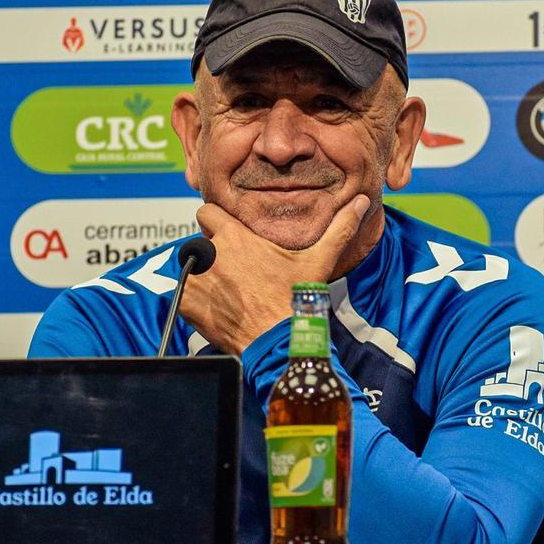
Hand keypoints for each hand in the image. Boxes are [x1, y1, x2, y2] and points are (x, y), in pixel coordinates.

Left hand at [179, 194, 371, 354]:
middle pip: (196, 242)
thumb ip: (338, 228)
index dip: (215, 223)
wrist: (279, 341)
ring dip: (200, 277)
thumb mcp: (318, 260)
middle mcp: (211, 254)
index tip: (226, 238)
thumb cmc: (296, 299)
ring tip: (223, 293)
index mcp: (235, 237)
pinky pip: (180, 294)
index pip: (206, 212)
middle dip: (207, 253)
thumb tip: (363, 202)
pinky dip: (192, 301)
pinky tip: (215, 309)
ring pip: (187, 268)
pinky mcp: (188, 305)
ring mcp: (196, 280)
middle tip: (229, 271)